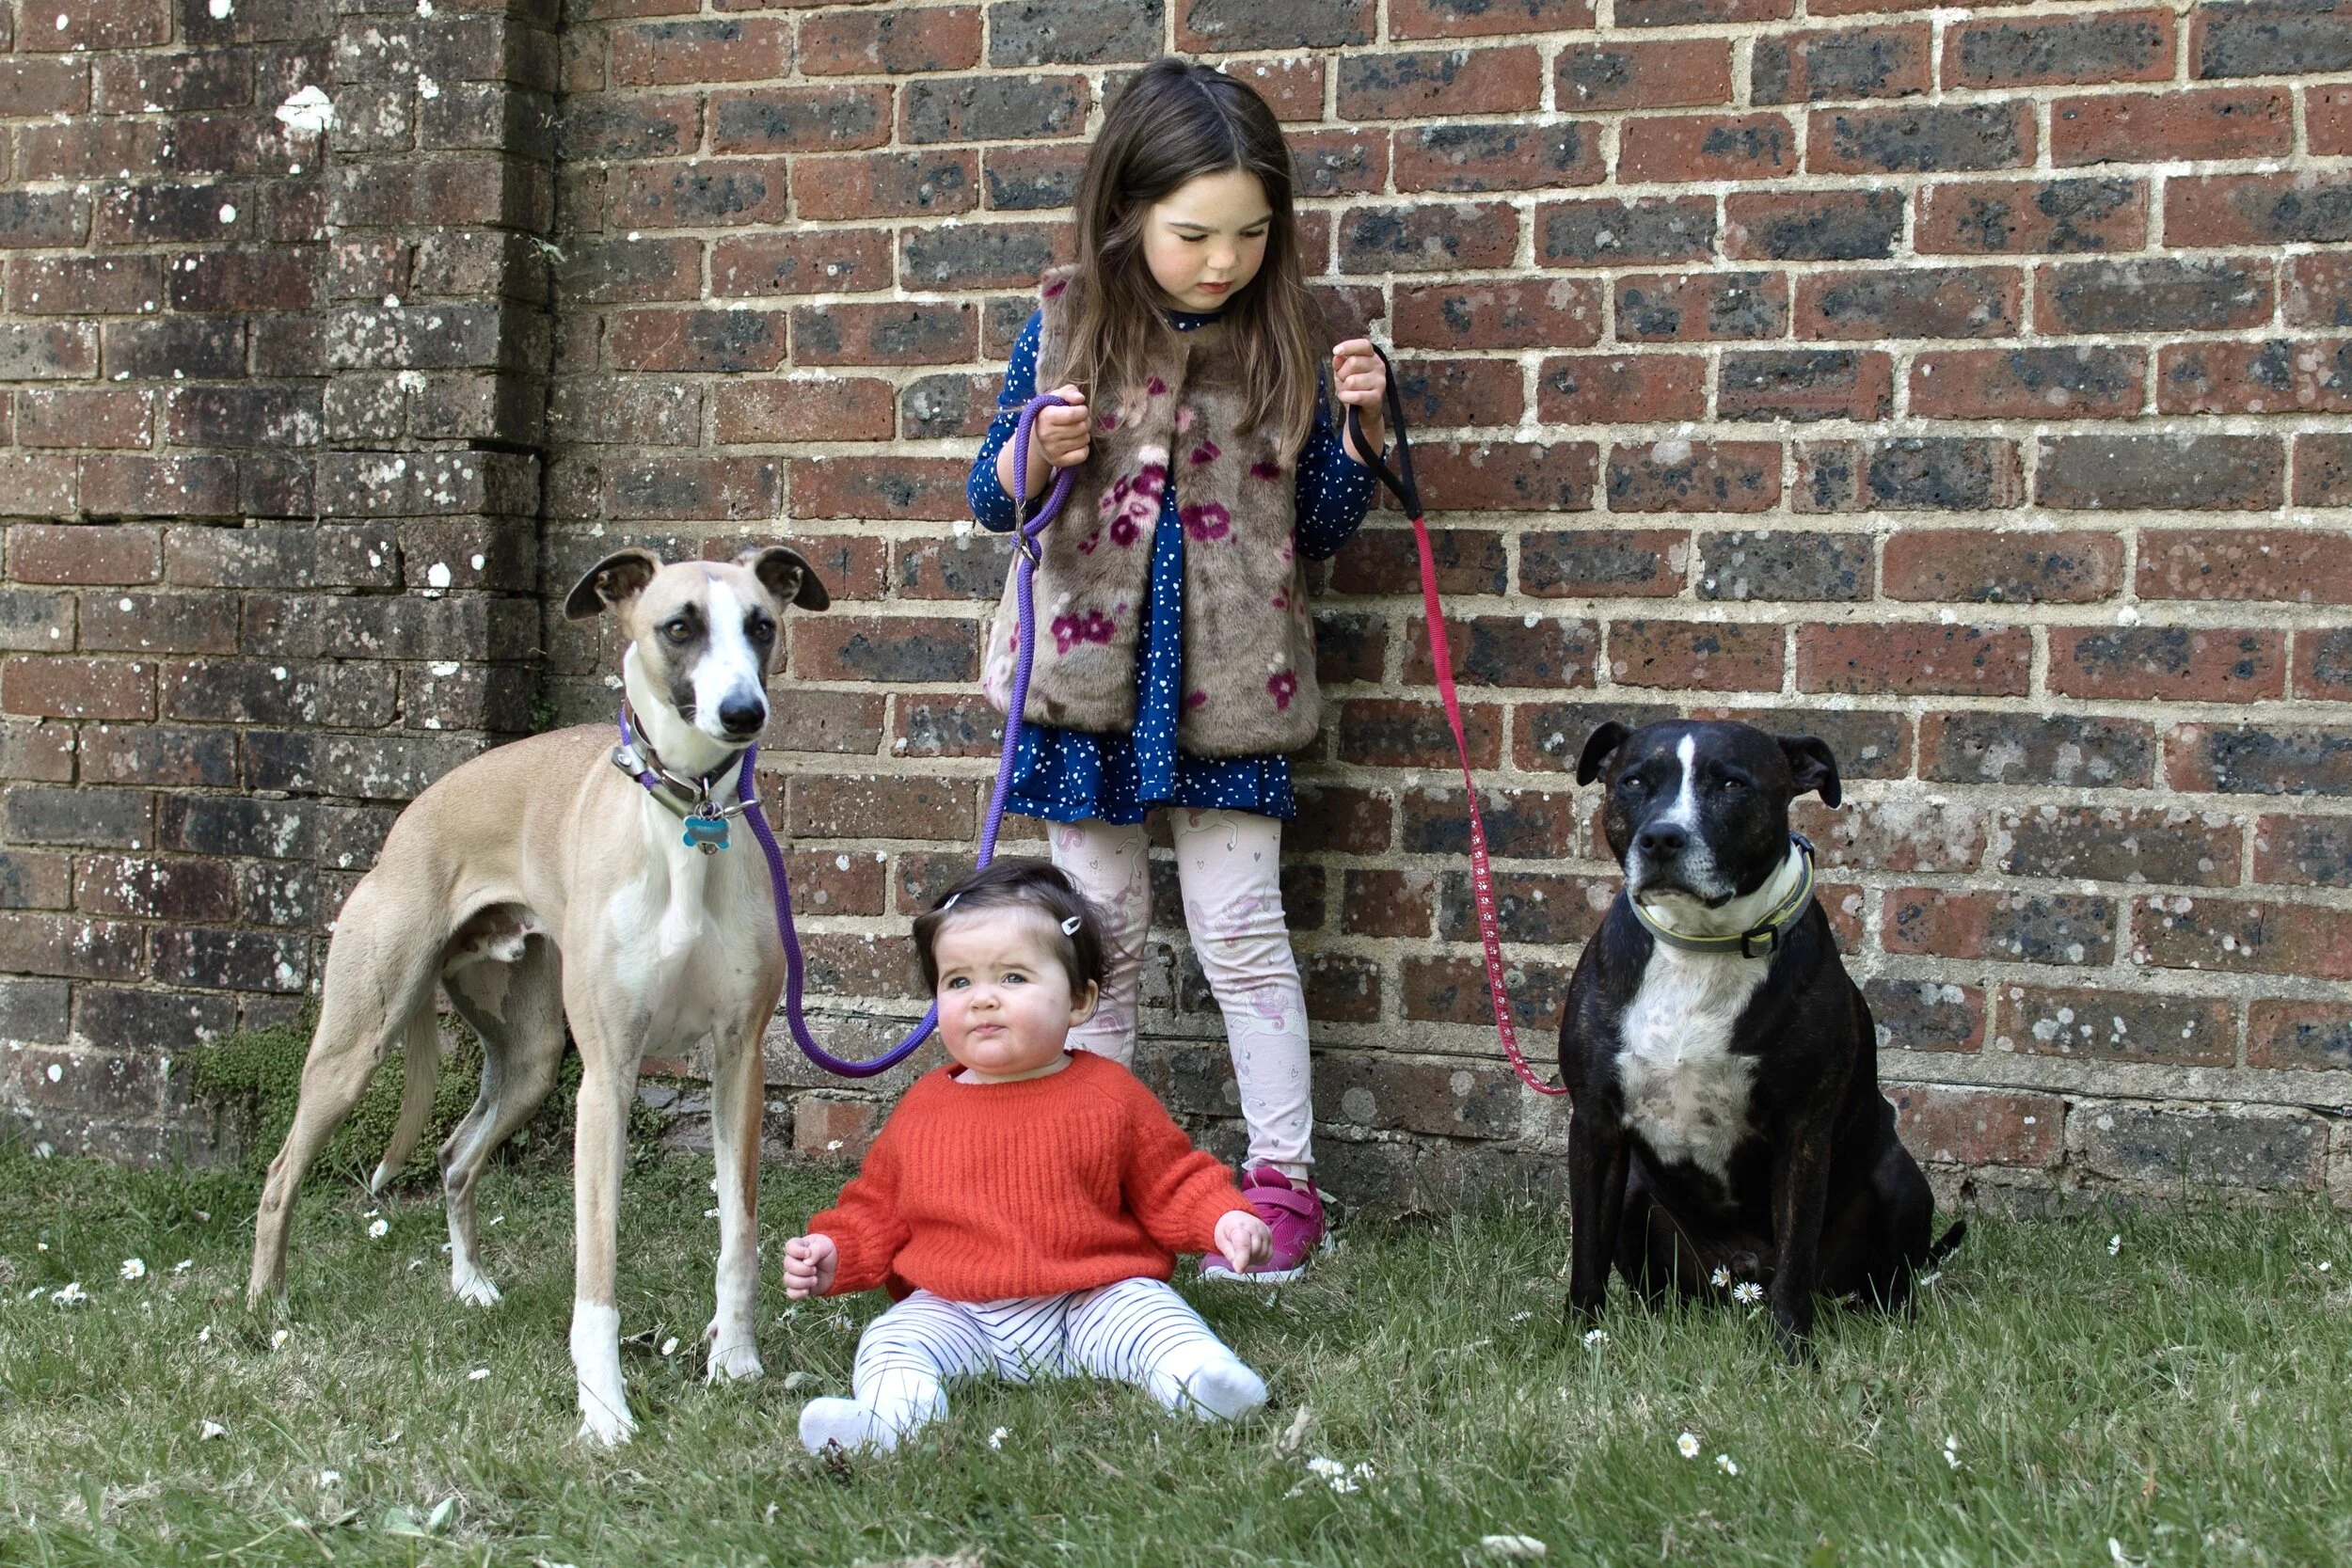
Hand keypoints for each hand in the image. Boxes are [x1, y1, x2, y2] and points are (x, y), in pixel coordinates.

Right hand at [782, 1233, 836, 1299]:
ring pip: (787, 1280)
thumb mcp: (826, 1246)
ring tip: (815, 1280)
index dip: (797, 1251)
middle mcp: (793, 1260)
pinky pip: (790, 1293)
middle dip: (803, 1269)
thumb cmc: (829, 1253)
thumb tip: (806, 1262)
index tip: (808, 1253)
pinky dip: (798, 1293)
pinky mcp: (798, 1287)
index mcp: (799, 1246)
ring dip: (803, 1281)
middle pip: (788, 1264)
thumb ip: (816, 1250)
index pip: (789, 1246)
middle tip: (815, 1269)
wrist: (837, 1269)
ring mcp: (794, 1274)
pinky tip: (807, 1290)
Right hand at [998, 382, 1090, 499]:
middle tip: (1078, 421)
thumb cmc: (1050, 413)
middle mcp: (1047, 435)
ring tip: (1075, 432)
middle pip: (1082, 427)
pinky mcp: (1058, 462)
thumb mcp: (1056, 397)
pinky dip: (1083, 448)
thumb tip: (1080, 399)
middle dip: (1085, 421)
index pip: (1074, 414)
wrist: (1036, 439)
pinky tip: (1075, 444)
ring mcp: (1052, 450)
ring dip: (1084, 434)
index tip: (1080, 410)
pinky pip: (1083, 454)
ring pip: (1084, 440)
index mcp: (1045, 416)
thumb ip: (1069, 392)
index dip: (1083, 411)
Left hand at [1213, 1209, 1272, 1272]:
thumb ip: (1229, 1254)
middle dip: (1246, 1259)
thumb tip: (1239, 1267)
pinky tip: (1252, 1254)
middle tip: (1237, 1257)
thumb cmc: (1227, 1230)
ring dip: (1254, 1259)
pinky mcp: (1270, 1236)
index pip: (1244, 1244)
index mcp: (1239, 1226)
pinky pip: (1269, 1254)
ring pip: (1263, 1254)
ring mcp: (1265, 1231)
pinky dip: (1261, 1258)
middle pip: (1255, 1251)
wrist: (1236, 1217)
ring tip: (1244, 1254)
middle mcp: (1255, 1226)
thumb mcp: (1221, 1241)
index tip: (1239, 1270)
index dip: (1242, 1260)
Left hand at [1331, 339, 1386, 464]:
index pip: (1364, 345)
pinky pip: (1356, 396)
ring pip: (1352, 381)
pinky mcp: (1377, 398)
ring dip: (1344, 387)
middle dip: (1342, 373)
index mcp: (1372, 357)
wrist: (1362, 412)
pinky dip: (1345, 397)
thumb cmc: (1353, 388)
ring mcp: (1380, 382)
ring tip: (1347, 391)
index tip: (1336, 351)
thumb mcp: (1343, 372)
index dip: (1349, 346)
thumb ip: (1340, 362)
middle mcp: (1379, 367)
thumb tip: (1337, 356)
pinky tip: (1345, 398)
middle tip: (1343, 381)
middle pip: (1353, 362)